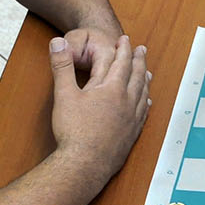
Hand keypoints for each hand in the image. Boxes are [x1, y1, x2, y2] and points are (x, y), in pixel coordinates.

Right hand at [48, 34, 150, 184]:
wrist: (84, 165)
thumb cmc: (73, 132)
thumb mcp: (64, 95)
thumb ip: (62, 66)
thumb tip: (57, 42)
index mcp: (111, 89)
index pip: (121, 62)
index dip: (124, 49)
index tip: (126, 39)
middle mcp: (126, 102)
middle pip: (137, 75)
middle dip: (139, 60)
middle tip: (142, 49)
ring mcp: (132, 119)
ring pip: (143, 93)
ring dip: (145, 79)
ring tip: (147, 71)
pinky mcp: (132, 134)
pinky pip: (143, 113)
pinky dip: (146, 102)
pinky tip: (146, 102)